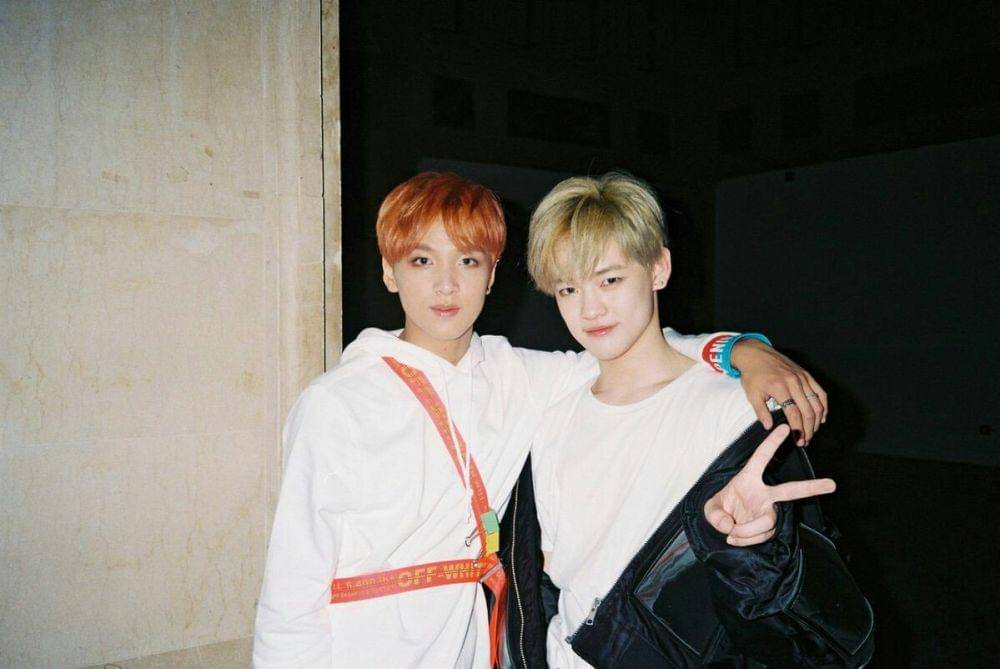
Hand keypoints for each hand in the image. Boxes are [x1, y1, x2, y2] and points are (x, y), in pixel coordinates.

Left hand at [704, 425, 835, 546]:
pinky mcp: (770, 526)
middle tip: (832, 484)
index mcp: (748, 479)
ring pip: (767, 522)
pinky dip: (746, 539)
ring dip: (748, 531)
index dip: (772, 443)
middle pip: (790, 490)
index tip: (786, 427)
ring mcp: (769, 510)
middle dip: (811, 487)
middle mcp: (764, 493)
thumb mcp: (710, 509)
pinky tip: (736, 537)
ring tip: (732, 533)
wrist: (724, 527)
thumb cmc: (720, 510)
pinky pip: (763, 535)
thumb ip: (715, 515)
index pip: (761, 458)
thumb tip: (731, 526)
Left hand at [730, 339, 827, 444]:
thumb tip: (769, 427)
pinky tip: (821, 417)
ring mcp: (802, 378)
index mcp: (780, 388)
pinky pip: (820, 392)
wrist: (755, 354)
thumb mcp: (752, 394)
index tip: (798, 439)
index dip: (797, 429)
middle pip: (808, 411)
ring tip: (812, 432)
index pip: (794, 413)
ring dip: (816, 420)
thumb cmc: (753, 374)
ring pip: (817, 403)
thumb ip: (761, 412)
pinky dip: (823, 405)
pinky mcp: (806, 374)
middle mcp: (794, 382)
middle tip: (805, 440)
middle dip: (808, 429)